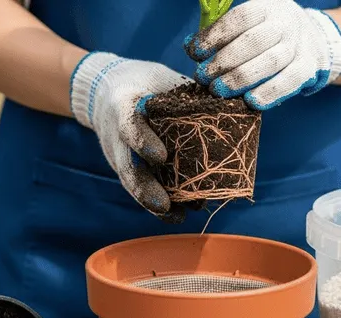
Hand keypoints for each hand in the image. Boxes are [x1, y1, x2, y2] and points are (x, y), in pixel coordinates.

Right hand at [70, 52, 192, 222]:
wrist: (106, 91)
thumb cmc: (143, 83)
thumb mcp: (161, 79)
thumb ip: (188, 93)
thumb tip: (234, 101)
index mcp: (125, 106)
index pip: (130, 125)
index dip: (143, 142)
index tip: (161, 157)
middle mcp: (118, 136)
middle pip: (128, 167)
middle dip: (145, 188)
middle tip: (164, 205)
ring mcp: (120, 155)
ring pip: (132, 183)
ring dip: (152, 202)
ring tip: (176, 215)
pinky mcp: (126, 167)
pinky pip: (138, 187)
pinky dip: (155, 203)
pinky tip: (176, 214)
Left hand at [184, 0, 340, 109]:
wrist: (313, 40)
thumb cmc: (268, 34)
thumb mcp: (250, 24)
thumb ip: (222, 34)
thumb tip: (191, 47)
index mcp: (267, 7)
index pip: (240, 18)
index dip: (215, 35)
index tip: (194, 52)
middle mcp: (285, 24)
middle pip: (253, 41)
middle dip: (223, 61)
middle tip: (202, 77)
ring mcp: (298, 46)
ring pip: (270, 62)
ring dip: (240, 79)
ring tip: (217, 90)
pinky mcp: (308, 68)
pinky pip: (289, 82)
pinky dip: (269, 93)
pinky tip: (250, 102)